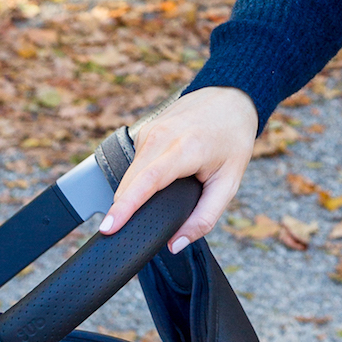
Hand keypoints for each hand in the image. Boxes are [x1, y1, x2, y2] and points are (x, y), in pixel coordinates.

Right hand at [98, 86, 259, 253]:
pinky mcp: (145, 130)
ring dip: (132, 195)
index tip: (108, 227)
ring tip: (151, 205)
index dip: (126, 207)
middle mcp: (163, 135)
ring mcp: (150, 130)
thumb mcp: (229, 183)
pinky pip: (135, 163)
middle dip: (122, 210)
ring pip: (129, 174)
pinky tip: (158, 180)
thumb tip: (176, 244)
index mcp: (186, 148)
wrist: (231, 97)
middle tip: (121, 235)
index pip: (148, 181)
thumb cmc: (232, 138)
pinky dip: (140, 178)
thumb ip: (204, 218)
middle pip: (130, 182)